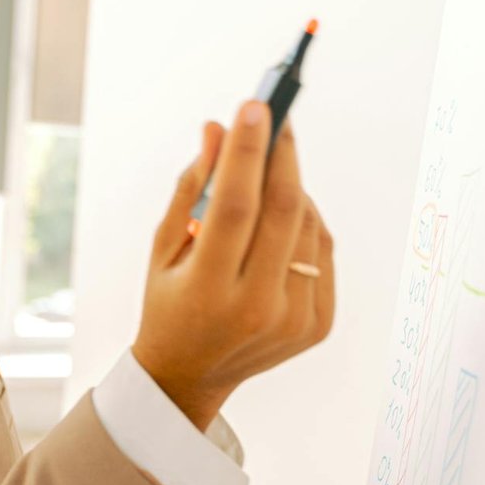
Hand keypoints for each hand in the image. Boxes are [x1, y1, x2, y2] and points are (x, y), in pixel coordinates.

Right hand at [131, 103, 335, 430]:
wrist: (189, 377)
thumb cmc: (168, 304)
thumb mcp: (163, 248)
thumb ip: (191, 187)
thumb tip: (217, 130)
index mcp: (209, 292)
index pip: (235, 207)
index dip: (246, 152)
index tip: (253, 107)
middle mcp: (257, 309)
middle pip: (283, 211)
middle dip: (281, 155)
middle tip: (276, 119)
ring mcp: (294, 320)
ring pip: (308, 226)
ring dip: (292, 187)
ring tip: (268, 173)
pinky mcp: (318, 325)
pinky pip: (321, 251)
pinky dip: (305, 222)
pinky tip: (282, 217)